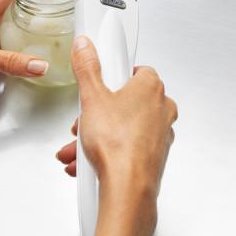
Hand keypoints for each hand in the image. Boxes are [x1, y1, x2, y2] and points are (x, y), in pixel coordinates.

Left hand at [0, 0, 48, 95]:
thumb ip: (8, 60)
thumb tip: (37, 64)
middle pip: (13, 1)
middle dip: (34, 0)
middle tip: (54, 3)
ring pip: (8, 21)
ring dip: (26, 21)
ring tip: (45, 24)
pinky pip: (2, 40)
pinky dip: (16, 42)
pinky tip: (24, 49)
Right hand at [56, 36, 177, 235]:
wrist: (127, 189)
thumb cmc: (117, 144)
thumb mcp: (91, 98)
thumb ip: (87, 67)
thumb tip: (85, 45)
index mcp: (151, 88)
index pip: (136, 69)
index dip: (114, 76)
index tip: (99, 81)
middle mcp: (161, 109)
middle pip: (124, 102)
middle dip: (96, 114)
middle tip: (81, 121)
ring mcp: (160, 134)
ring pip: (122, 128)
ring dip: (96, 136)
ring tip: (74, 149)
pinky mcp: (154, 155)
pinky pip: (126, 147)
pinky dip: (106, 152)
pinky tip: (85, 163)